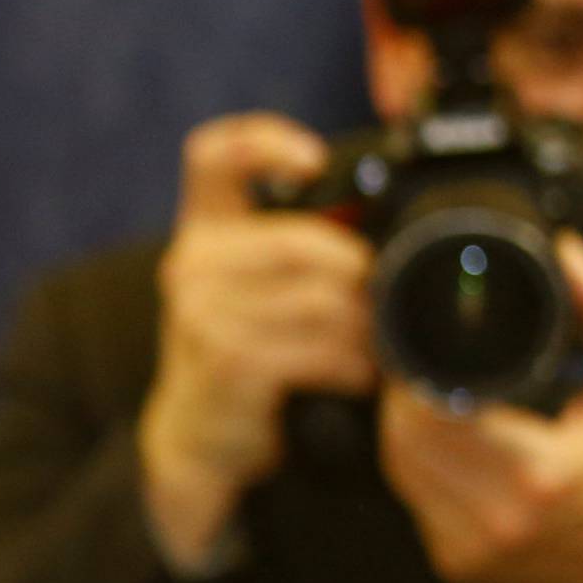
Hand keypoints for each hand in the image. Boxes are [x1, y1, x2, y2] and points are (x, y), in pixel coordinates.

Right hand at [139, 113, 376, 568]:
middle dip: (356, 271)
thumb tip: (389, 232)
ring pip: (315, 298)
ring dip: (361, 326)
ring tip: (377, 345)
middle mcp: (192, 265)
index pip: (214, 157)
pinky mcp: (225, 362)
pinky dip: (349, 363)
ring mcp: (201, 315)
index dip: (264, 143)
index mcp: (203, 232)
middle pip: (299, 240)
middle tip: (385, 298)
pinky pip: (311, 348)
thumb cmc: (241, 358)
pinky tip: (359, 375)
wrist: (198, 439)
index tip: (313, 162)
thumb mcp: (254, 292)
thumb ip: (297, 250)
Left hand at [379, 234, 582, 582]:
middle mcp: (495, 520)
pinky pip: (414, 501)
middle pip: (403, 442)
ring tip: (426, 390)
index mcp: (538, 476)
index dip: (415, 373)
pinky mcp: (455, 567)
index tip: (423, 340)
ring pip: (399, 472)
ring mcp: (468, 551)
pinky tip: (440, 439)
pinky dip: (417, 465)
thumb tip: (567, 252)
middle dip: (401, 395)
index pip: (434, 414)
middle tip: (417, 360)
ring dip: (402, 427)